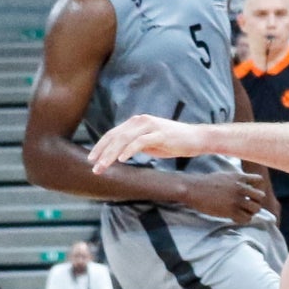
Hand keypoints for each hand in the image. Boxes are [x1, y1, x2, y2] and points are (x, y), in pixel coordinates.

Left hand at [88, 114, 211, 172]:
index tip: (92, 159)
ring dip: (111, 154)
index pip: (113, 134)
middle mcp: (141, 121)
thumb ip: (134, 144)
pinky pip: (140, 142)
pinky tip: (121, 160)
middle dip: (102, 153)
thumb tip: (118, 154)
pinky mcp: (160, 134)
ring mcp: (150, 126)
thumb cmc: (174, 142)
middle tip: (94, 167)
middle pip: (115, 136)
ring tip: (103, 166)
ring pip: (124, 139)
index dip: (100, 146)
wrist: (197, 138)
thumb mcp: (150, 142)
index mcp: (136, 122)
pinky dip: (128, 151)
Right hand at [180, 171, 270, 223]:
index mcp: (239, 177)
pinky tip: (234, 217)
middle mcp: (240, 188)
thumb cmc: (206, 183)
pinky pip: (246, 219)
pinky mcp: (230, 211)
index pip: (259, 180)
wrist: (193, 189)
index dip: (257, 187)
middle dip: (255, 201)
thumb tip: (245, 183)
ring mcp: (236, 200)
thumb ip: (237, 179)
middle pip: (261, 197)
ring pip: (256, 209)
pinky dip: (242, 220)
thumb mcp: (225, 175)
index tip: (250, 192)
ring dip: (250, 212)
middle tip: (247, 205)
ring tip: (241, 212)